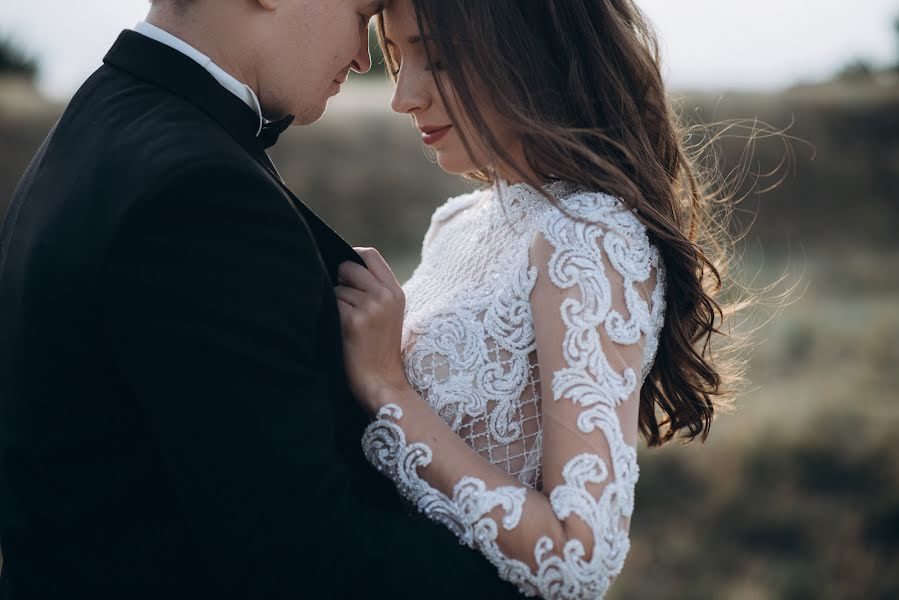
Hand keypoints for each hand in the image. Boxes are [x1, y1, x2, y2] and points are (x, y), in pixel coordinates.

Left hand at [334, 247, 410, 413]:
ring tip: (346, 325)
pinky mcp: (354, 321)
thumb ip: (374, 289)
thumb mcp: (388, 314)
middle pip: (349, 266)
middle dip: (339, 281)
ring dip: (335, 303)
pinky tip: (340, 333)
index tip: (341, 271)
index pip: (370, 255)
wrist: (382, 382)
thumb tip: (339, 267)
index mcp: (396, 292)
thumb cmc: (378, 349)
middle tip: (343, 304)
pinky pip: (331, 304)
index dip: (351, 257)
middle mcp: (386, 296)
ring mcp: (372, 307)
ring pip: (337, 288)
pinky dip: (331, 316)